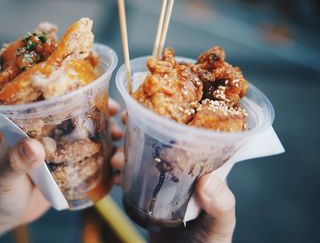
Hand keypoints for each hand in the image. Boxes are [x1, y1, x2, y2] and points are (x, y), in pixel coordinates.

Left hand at [0, 98, 122, 228]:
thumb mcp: (4, 176)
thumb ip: (15, 161)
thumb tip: (33, 146)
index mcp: (37, 128)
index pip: (66, 107)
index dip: (90, 102)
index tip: (110, 104)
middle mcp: (54, 138)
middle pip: (87, 124)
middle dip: (108, 125)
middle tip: (121, 132)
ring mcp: (64, 156)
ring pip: (95, 145)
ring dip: (113, 148)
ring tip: (121, 159)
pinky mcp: (70, 174)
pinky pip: (93, 168)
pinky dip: (108, 171)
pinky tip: (119, 177)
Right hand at [110, 112, 234, 242]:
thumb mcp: (220, 226)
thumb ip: (221, 205)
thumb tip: (207, 180)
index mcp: (203, 168)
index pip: (188, 134)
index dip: (168, 117)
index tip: (148, 107)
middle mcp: (181, 169)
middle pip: (159, 139)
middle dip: (138, 127)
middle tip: (121, 122)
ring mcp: (162, 180)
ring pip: (141, 154)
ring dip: (124, 149)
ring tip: (115, 158)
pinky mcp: (147, 193)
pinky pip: (130, 176)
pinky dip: (119, 170)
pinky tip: (111, 170)